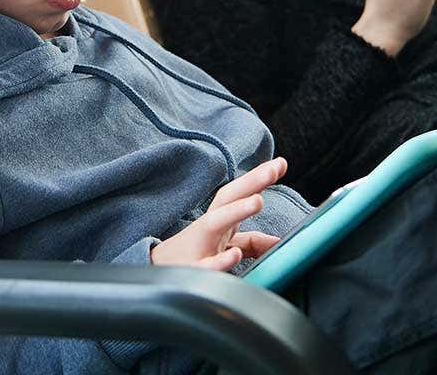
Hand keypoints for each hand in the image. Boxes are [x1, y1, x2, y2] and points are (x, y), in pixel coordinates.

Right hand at [151, 158, 285, 269]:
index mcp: (218, 218)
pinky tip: (235, 255)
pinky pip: (207, 265)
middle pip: (228, 198)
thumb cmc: (195, 255)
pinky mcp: (193, 270)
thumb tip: (281, 241)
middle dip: (251, 181)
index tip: (281, 163)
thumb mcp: (225, 245)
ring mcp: (199, 246)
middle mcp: (209, 226)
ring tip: (258, 201)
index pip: (238, 192)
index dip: (258, 178)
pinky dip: (220, 261)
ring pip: (215, 224)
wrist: (156, 273)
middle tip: (274, 169)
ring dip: (236, 210)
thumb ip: (253, 242)